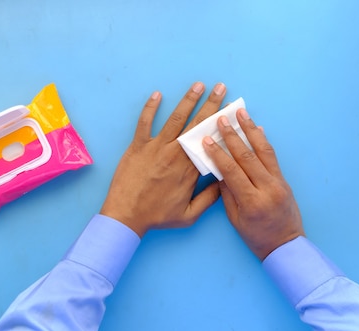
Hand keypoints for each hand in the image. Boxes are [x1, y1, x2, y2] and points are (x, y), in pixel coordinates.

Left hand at [100, 82, 225, 237]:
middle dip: (211, 105)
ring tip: (199, 85)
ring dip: (188, 100)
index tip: (232, 112)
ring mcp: (156, 148)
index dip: (222, 126)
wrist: (126, 216)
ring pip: (175, 119)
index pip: (211, 142)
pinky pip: (144, 123)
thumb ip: (209, 200)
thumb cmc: (156, 217)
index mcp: (190, 170)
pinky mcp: (138, 147)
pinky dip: (150, 108)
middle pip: (197, 125)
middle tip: (222, 88)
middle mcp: (175, 154)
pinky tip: (157, 94)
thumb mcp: (189, 216)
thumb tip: (224, 183)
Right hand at [202, 108, 304, 259]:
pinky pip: (272, 157)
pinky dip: (264, 141)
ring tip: (241, 113)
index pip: (232, 171)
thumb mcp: (235, 219)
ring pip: (263, 151)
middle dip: (232, 136)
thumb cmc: (256, 237)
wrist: (286, 246)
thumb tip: (220, 170)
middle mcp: (267, 188)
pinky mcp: (284, 180)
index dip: (218, 154)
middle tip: (222, 119)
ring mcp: (278, 183)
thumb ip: (228, 193)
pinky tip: (257, 129)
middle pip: (247, 157)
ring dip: (250, 130)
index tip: (207, 140)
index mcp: (251, 201)